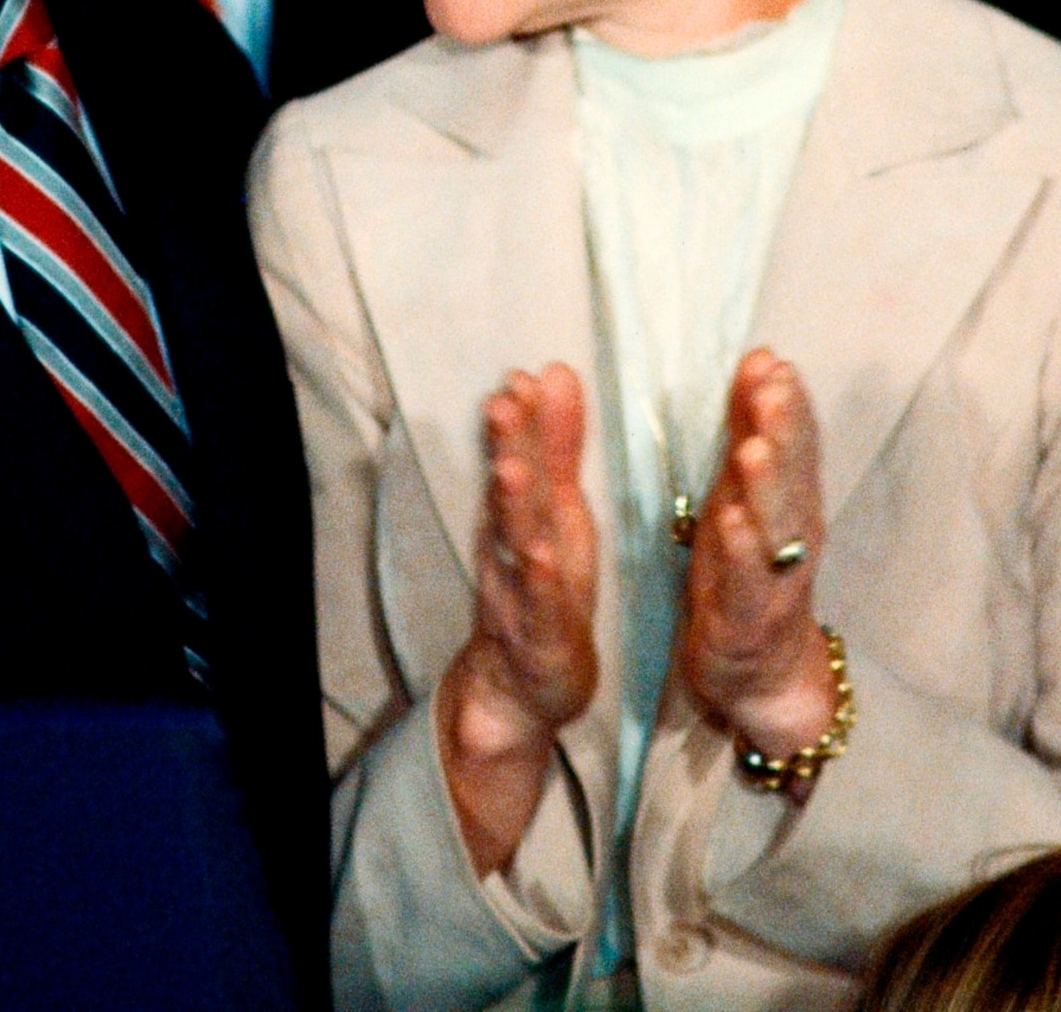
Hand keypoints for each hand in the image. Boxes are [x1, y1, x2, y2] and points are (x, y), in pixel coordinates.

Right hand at [438, 364, 598, 874]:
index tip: (522, 374)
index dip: (523, 418)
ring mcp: (522, 593)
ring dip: (512, 509)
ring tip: (512, 469)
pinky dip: (538, 584)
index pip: (522, 458)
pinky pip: (539, 609)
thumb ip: (556, 445)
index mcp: (528, 515)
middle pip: (511, 494)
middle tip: (503, 400)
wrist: (517, 687)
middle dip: (508, 447)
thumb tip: (552, 372)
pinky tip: (540, 559)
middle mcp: (515, 548)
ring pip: (515, 546)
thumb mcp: (557, 512)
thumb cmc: (543, 587)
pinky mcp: (540, 638)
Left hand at [678, 351, 835, 765]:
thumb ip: (750, 427)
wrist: (762, 671)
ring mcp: (775, 578)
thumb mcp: (742, 491)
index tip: (775, 364)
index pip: (796, 444)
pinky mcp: (749, 619)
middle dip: (785, 432)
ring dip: (767, 486)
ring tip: (753, 447)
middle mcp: (792, 534)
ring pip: (777, 527)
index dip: (789, 404)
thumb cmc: (747, 568)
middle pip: (793, 478)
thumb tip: (762, 358)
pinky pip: (748, 584)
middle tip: (774, 389)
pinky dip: (742, 552)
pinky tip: (731, 523)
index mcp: (789, 500)